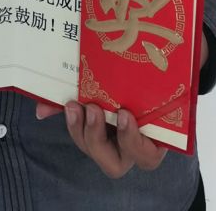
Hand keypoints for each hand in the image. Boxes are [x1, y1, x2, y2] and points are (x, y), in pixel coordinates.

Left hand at [33, 31, 209, 177]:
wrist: (159, 53)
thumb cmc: (165, 68)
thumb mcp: (165, 65)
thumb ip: (170, 65)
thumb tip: (98, 78)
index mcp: (156, 134)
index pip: (148, 153)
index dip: (133, 140)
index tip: (125, 114)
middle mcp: (133, 143)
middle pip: (114, 163)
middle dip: (97, 139)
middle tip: (92, 109)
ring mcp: (111, 135)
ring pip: (93, 150)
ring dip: (79, 132)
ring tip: (74, 105)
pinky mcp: (93, 120)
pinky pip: (77, 130)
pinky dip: (59, 115)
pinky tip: (46, 107)